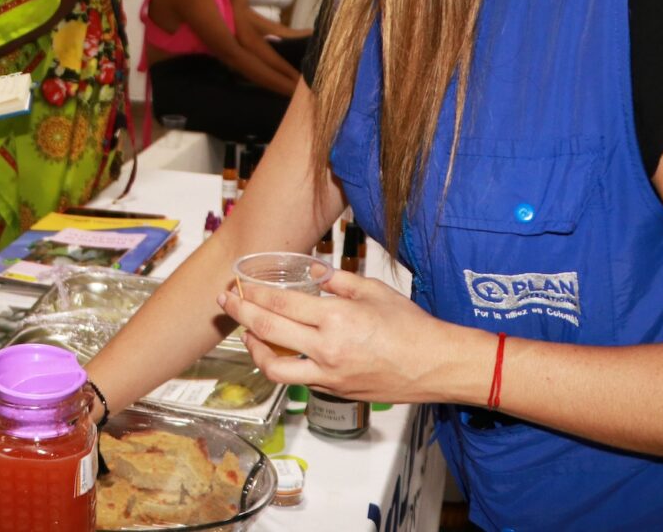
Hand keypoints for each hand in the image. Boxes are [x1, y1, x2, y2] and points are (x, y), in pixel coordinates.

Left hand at [217, 268, 474, 404]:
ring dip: (255, 349)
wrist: (436, 365)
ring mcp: (329, 375)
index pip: (279, 303)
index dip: (253, 293)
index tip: (238, 285)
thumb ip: (336, 281)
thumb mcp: (373, 290)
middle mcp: (327, 348)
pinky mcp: (335, 391)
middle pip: (267, 331)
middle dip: (240, 313)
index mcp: (336, 318)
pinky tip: (281, 351)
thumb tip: (312, 271)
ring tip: (249, 334)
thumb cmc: (411, 326)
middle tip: (227, 302)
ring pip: (275, 368)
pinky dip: (284, 365)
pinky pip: (299, 380)